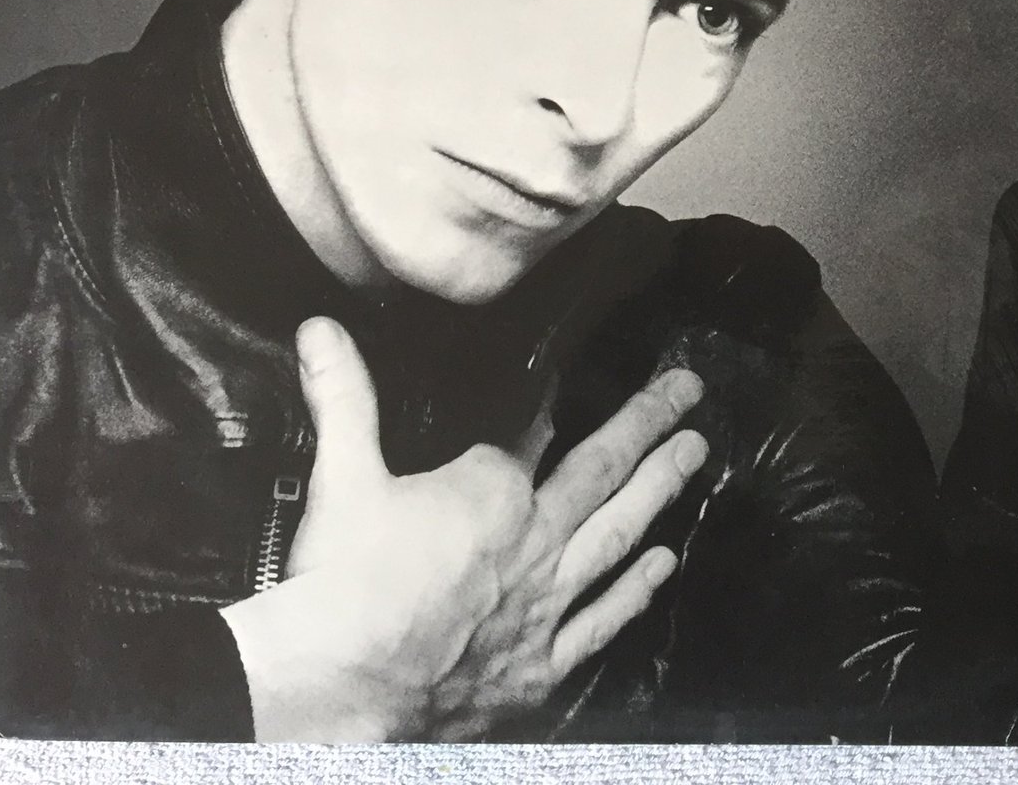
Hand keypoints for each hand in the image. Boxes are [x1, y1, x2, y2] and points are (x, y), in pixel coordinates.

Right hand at [219, 318, 708, 740]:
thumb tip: (321, 329)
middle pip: (602, 470)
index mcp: (492, 490)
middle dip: (649, 425)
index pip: (532, 433)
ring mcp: (546, 603)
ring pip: (618, 535)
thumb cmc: (342, 582)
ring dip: (661, 490)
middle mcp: (534, 540)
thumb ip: (343, 397)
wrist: (340, 688)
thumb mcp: (342, 477)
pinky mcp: (542, 664)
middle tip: (690, 392)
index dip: (553, 404)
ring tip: (696, 455)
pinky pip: (602, 622)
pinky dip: (636, 592)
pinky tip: (664, 566)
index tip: (574, 377)